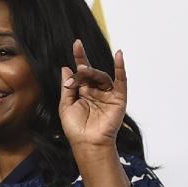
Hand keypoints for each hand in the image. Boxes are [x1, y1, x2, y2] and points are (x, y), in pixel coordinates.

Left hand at [59, 39, 127, 156]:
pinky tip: (119, 55)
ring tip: (83, 71)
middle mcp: (96, 91)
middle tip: (76, 71)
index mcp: (83, 92)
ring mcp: (108, 94)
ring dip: (92, 72)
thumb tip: (66, 67)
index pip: (81, 71)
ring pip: (102, 76)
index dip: (80, 57)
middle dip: (82, 70)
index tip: (77, 43)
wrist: (87, 143)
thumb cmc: (75, 128)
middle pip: (91, 73)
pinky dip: (120, 68)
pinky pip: (121, 81)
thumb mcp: (65, 105)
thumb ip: (67, 86)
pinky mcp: (119, 98)